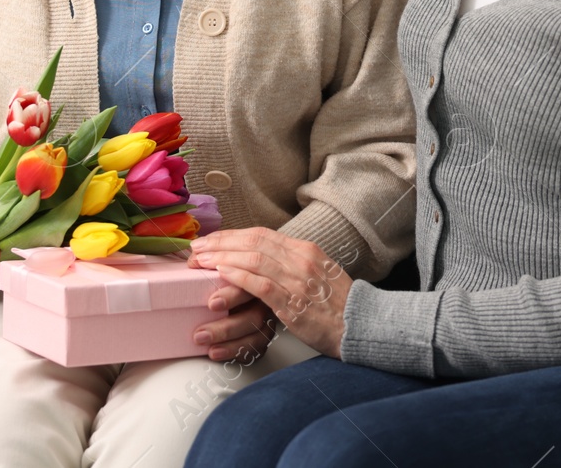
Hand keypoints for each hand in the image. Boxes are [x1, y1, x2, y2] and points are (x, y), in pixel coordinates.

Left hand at [188, 228, 352, 358]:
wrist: (364, 326)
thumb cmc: (340, 307)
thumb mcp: (318, 276)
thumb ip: (293, 266)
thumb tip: (264, 263)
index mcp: (306, 249)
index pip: (261, 234)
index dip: (231, 236)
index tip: (210, 240)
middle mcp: (302, 258)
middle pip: (253, 241)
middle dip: (220, 243)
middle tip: (196, 248)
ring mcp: (299, 279)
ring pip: (253, 259)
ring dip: (222, 258)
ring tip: (200, 261)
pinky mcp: (295, 302)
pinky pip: (262, 284)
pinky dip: (239, 276)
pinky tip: (222, 275)